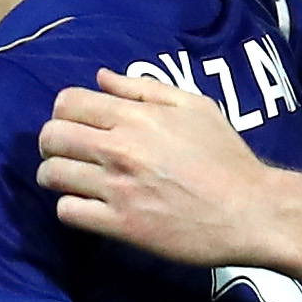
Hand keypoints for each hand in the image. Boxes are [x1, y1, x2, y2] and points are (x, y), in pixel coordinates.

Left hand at [34, 71, 294, 272]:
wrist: (250, 210)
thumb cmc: (226, 156)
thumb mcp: (194, 107)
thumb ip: (144, 90)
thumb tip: (102, 77)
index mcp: (136, 116)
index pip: (68, 102)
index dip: (63, 111)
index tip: (73, 124)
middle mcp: (120, 148)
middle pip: (51, 136)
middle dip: (51, 143)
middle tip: (65, 153)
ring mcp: (117, 188)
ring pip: (53, 174)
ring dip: (54, 176)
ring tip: (69, 180)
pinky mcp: (120, 225)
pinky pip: (68, 211)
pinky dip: (69, 207)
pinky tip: (85, 206)